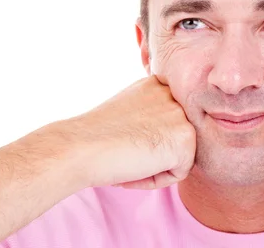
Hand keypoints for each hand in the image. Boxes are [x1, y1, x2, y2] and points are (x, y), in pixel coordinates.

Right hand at [55, 75, 195, 189]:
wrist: (78, 148)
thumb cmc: (95, 136)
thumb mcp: (127, 108)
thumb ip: (151, 111)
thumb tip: (168, 130)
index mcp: (159, 84)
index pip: (168, 123)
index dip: (145, 138)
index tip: (123, 141)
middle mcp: (174, 94)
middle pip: (176, 138)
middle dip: (153, 152)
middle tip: (124, 153)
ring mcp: (182, 115)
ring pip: (180, 155)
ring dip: (155, 166)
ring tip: (127, 161)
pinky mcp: (186, 139)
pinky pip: (181, 172)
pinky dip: (157, 180)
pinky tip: (133, 170)